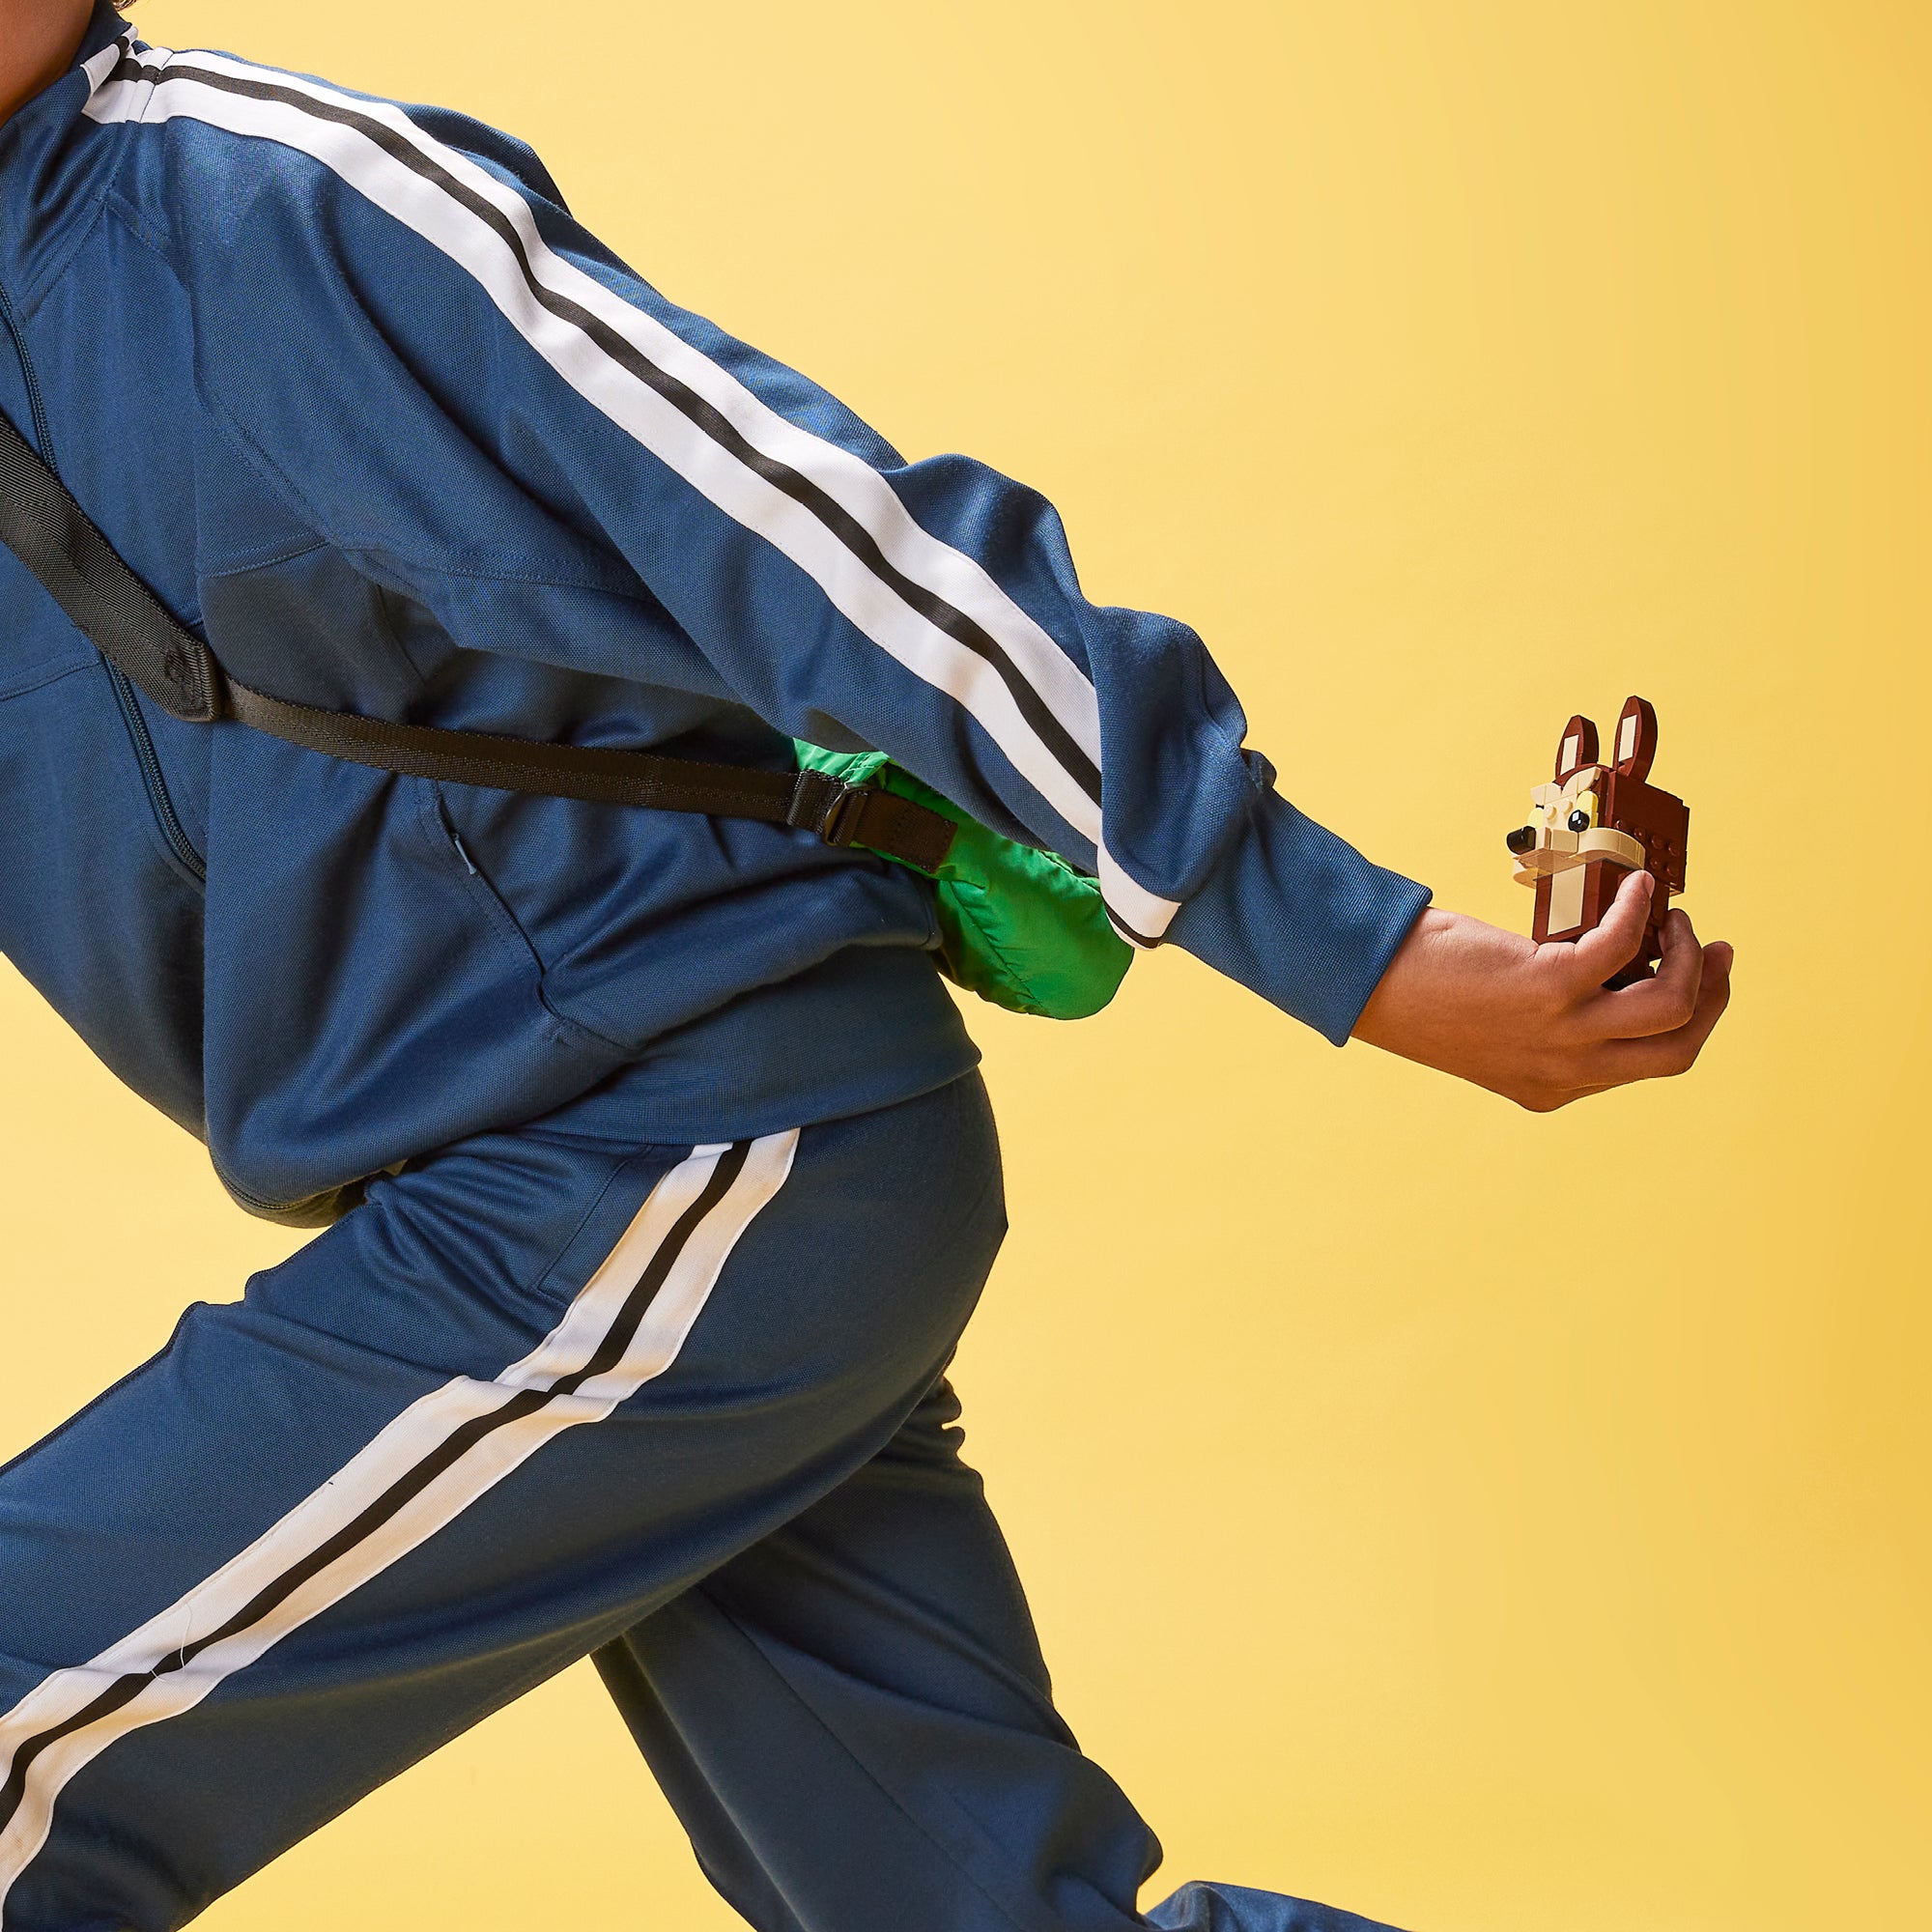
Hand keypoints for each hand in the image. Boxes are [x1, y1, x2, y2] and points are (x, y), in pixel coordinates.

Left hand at [1351, 869, 1732, 1109]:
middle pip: (1678, 1048)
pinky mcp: (1548, 988)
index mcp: (1555, 1088)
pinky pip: (1624, 947)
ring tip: (1674, 919)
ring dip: (1688, 956)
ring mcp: (1560, 1035)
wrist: (1371, 985)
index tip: (1696, 978)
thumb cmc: (1428, 993)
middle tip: (1714, 951)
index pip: (1650, 1066)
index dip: (1687, 1019)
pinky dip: (1642, 911)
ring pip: (1671, 1007)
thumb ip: (1551, 1020)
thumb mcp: (1499, 1026)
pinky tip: (1639, 889)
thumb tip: (1607, 967)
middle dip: (1714, 997)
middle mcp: (1565, 1072)